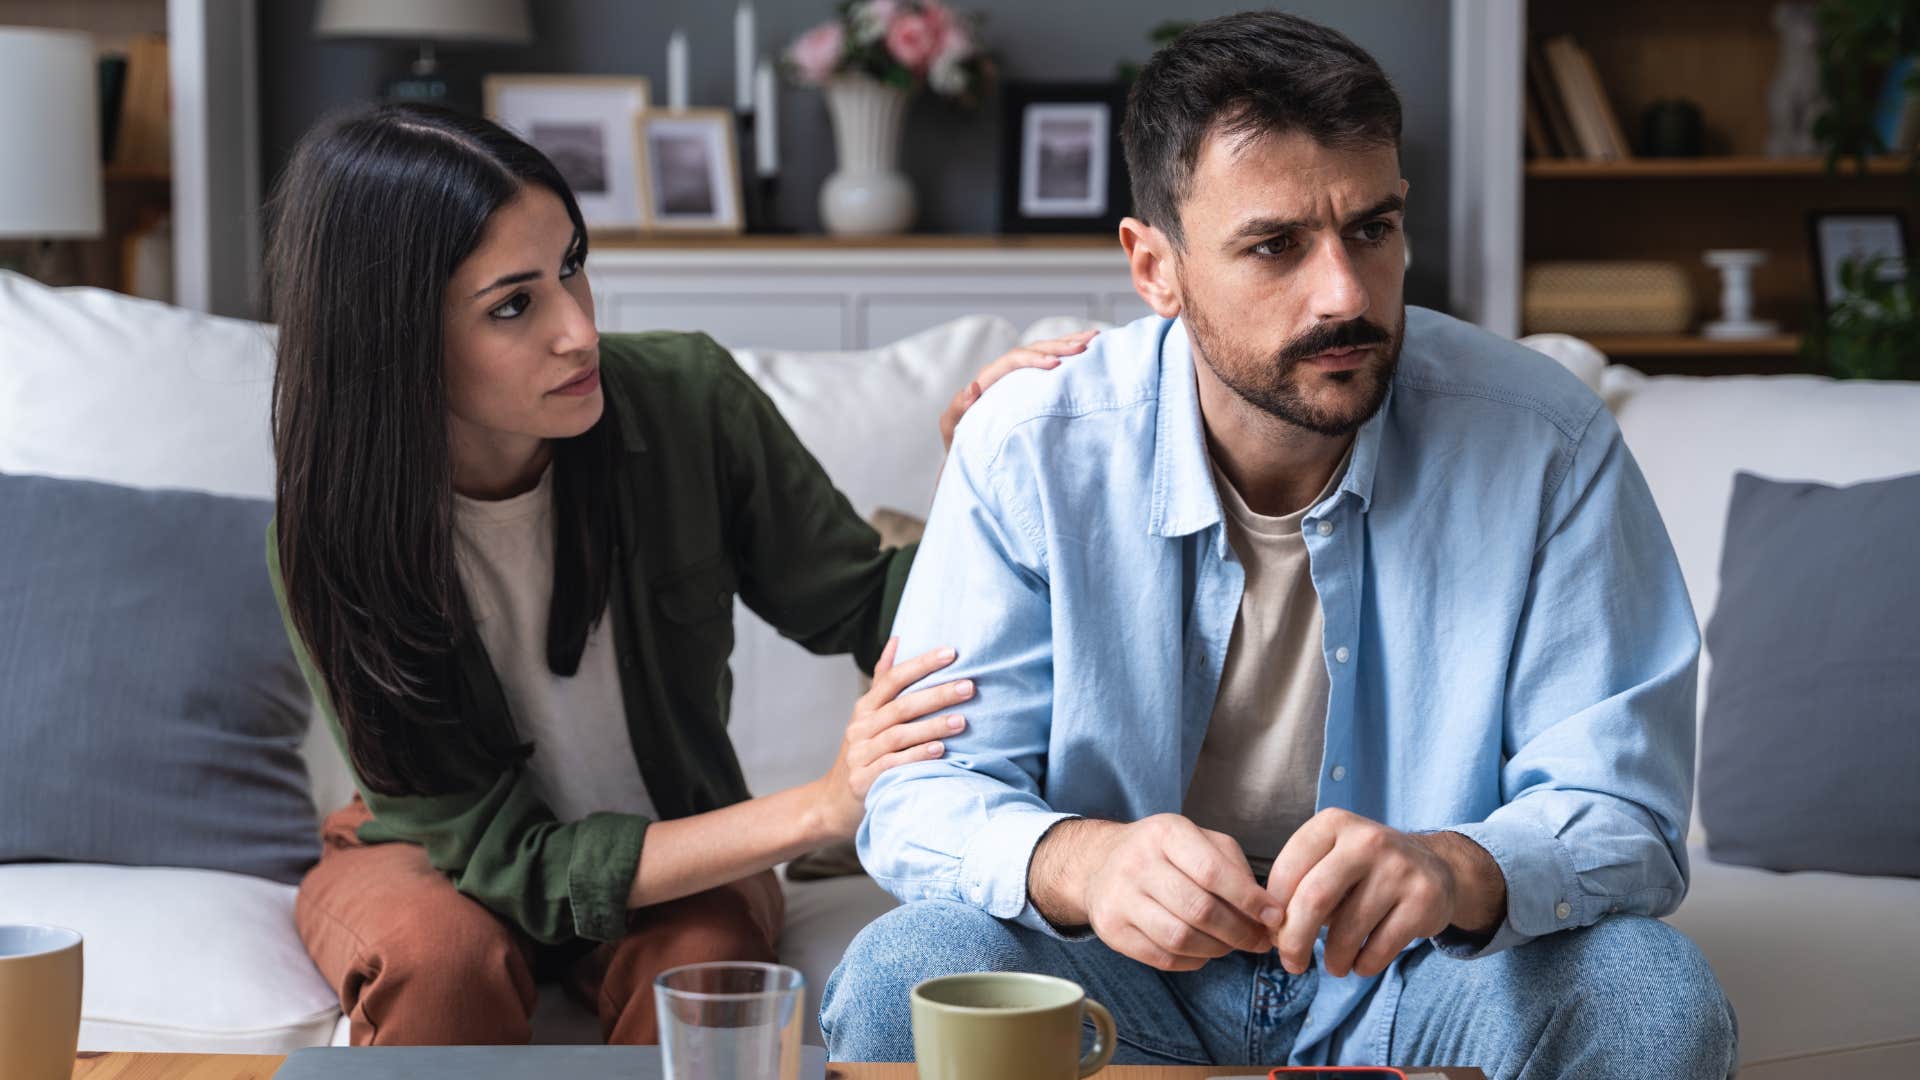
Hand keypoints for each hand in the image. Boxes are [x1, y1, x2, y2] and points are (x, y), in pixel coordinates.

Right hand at [814, 637, 972, 839]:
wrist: (833, 803)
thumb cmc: (863, 754)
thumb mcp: (868, 717)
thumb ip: (883, 681)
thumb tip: (897, 639)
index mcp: (865, 708)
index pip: (893, 678)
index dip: (921, 664)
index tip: (951, 653)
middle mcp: (860, 728)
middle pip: (901, 706)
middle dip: (937, 694)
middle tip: (970, 686)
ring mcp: (860, 755)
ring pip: (899, 735)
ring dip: (933, 726)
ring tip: (962, 721)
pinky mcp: (863, 781)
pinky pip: (893, 765)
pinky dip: (917, 756)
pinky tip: (940, 750)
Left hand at [939, 330, 1098, 450]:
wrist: (969, 452)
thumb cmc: (960, 442)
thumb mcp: (952, 428)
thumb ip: (957, 409)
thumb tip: (972, 387)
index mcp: (989, 379)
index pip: (1013, 360)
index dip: (1034, 359)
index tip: (1056, 365)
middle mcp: (1004, 372)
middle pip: (1034, 349)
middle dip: (1058, 345)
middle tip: (1084, 345)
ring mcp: (1019, 376)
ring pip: (1044, 351)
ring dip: (1068, 343)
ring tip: (1094, 337)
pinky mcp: (1031, 383)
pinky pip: (1050, 363)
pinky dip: (1068, 354)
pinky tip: (1091, 348)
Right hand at [1056, 815, 1284, 971]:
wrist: (1101, 861)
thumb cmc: (1163, 852)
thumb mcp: (1199, 839)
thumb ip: (1234, 867)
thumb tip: (1267, 910)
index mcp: (1166, 833)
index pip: (1213, 872)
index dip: (1249, 899)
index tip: (1274, 917)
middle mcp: (1138, 862)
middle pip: (1199, 910)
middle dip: (1239, 932)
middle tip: (1258, 940)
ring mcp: (1119, 897)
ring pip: (1180, 938)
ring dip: (1217, 950)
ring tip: (1231, 945)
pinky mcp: (1110, 929)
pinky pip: (1162, 958)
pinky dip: (1192, 960)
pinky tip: (1202, 951)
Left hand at [1265, 808, 1469, 978]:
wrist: (1434, 868)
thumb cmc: (1364, 870)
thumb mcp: (1329, 859)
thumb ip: (1299, 886)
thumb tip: (1274, 933)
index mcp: (1333, 823)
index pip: (1287, 870)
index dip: (1274, 910)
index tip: (1273, 933)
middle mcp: (1367, 840)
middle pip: (1314, 900)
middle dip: (1294, 941)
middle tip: (1291, 963)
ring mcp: (1399, 868)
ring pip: (1348, 930)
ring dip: (1334, 959)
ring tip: (1334, 965)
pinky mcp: (1424, 899)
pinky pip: (1380, 948)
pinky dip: (1363, 965)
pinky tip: (1361, 963)